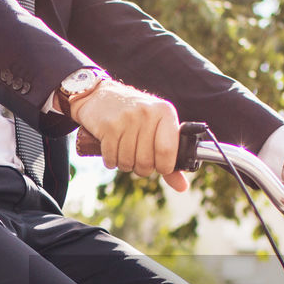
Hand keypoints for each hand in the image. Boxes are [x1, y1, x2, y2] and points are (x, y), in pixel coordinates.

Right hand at [69, 80, 187, 192]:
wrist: (101, 96)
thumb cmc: (135, 117)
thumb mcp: (157, 129)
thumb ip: (171, 158)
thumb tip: (183, 187)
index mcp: (165, 112)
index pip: (168, 150)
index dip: (164, 166)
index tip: (160, 165)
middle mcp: (147, 112)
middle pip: (146, 161)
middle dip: (142, 168)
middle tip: (138, 157)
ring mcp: (126, 118)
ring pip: (128, 162)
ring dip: (125, 164)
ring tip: (125, 151)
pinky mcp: (107, 125)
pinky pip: (111, 159)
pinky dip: (111, 161)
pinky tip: (113, 150)